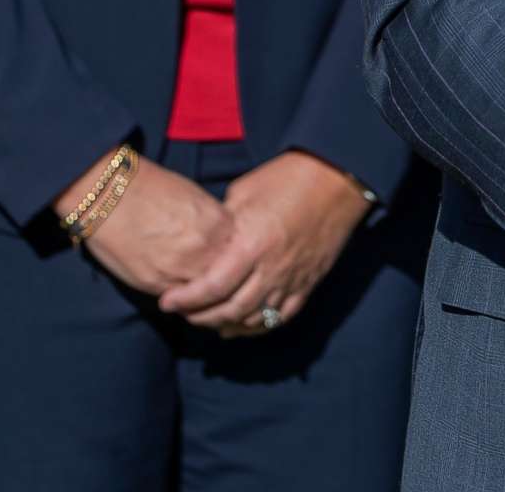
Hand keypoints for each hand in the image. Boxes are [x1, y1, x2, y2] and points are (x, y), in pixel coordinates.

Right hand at [68, 153, 234, 299]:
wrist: (110, 194)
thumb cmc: (151, 189)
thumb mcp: (195, 199)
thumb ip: (214, 225)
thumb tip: (223, 244)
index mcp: (218, 223)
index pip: (241, 254)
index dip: (234, 262)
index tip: (230, 265)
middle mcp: (206, 248)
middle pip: (227, 279)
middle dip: (223, 284)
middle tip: (217, 288)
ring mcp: (183, 268)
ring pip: (205, 296)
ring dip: (203, 298)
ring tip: (199, 296)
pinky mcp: (158, 284)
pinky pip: (179, 301)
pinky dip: (182, 301)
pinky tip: (179, 295)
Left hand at [158, 151, 370, 335]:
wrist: (337, 178)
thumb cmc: (287, 177)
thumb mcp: (244, 193)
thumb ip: (222, 224)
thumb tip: (203, 242)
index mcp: (253, 243)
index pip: (212, 287)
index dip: (186, 300)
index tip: (167, 302)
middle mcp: (272, 268)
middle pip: (230, 310)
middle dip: (200, 317)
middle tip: (182, 313)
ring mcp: (293, 279)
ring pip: (254, 320)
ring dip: (226, 326)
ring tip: (206, 321)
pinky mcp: (308, 283)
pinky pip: (281, 317)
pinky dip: (258, 327)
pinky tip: (240, 327)